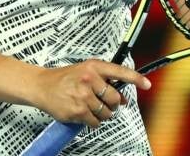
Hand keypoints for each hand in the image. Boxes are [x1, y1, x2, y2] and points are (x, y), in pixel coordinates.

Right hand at [32, 59, 150, 127]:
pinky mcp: (77, 111)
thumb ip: (106, 82)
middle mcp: (89, 79)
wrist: (42, 86)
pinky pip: (95, 122)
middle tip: (105, 103)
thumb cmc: (65, 78)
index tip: (147, 84)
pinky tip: (84, 113)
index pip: (119, 71)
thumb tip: (124, 99)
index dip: (136, 79)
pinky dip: (93, 121)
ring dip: (103, 114)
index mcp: (93, 67)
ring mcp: (83, 96)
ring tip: (91, 107)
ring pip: (106, 113)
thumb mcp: (86, 72)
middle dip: (113, 104)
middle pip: (115, 98)